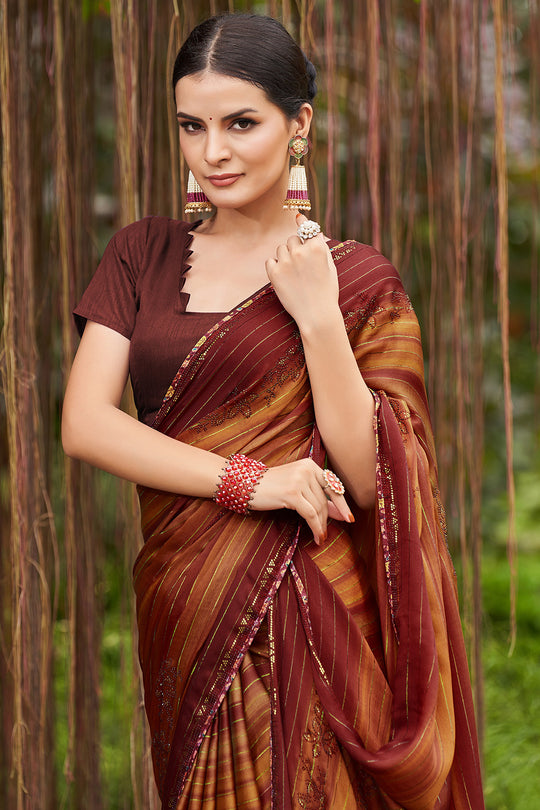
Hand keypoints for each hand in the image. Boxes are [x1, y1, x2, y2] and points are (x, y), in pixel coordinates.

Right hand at [249, 458, 353, 544]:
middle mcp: (307, 469)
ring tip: (320, 537)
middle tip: (326, 533)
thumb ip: (317, 496)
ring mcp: (299, 480)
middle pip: (325, 500)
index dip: (342, 504)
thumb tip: (339, 512)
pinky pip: (310, 514)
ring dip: (321, 526)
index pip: (332, 486)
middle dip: (327, 519)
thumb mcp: (296, 487)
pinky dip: (316, 527)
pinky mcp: (292, 493)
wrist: (246, 484)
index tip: (349, 519)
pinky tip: (316, 536)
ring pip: (318, 508)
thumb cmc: (271, 487)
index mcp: (310, 465)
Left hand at [265, 213, 339, 331]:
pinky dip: (275, 267)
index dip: (302, 224)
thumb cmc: (326, 291)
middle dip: (295, 248)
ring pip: (281, 249)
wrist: (316, 315)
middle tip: (301, 266)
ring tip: (294, 274)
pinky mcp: (274, 273)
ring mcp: (286, 262)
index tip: (297, 217)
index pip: (306, 228)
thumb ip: (320, 245)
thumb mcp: (330, 266)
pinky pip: (270, 261)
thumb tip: (310, 227)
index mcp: (317, 248)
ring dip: (285, 257)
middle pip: (292, 239)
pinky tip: (284, 278)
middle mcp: (301, 251)